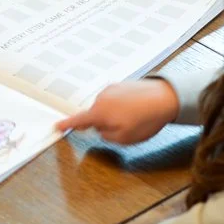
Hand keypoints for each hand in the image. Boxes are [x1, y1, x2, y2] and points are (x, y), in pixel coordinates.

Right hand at [56, 79, 178, 143]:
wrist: (166, 97)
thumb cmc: (145, 120)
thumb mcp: (124, 138)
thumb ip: (107, 136)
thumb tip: (102, 129)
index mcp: (99, 112)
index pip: (79, 120)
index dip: (67, 125)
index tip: (57, 126)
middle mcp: (102, 97)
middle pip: (95, 115)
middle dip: (105, 124)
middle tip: (126, 128)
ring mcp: (112, 88)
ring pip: (107, 108)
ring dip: (116, 114)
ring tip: (136, 118)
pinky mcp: (122, 84)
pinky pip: (117, 100)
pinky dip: (123, 107)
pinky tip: (138, 110)